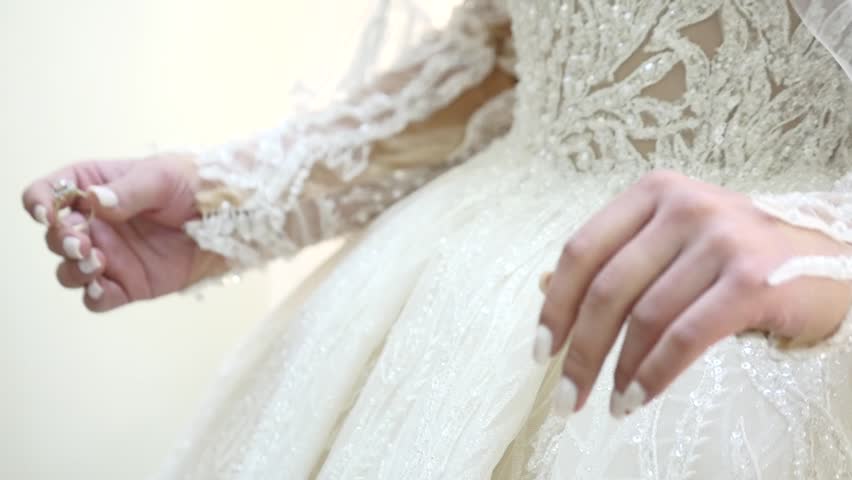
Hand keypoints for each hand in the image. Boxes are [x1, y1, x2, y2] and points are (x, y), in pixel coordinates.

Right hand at [22, 152, 224, 311]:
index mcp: (95, 187)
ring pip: (70, 270)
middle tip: (84, 241)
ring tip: (97, 261)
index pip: (48, 193)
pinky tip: (103, 286)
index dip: (39, 203)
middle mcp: (96, 223)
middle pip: (55, 236)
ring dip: (73, 269)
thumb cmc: (196, 185)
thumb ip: (128, 190)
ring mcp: (111, 255)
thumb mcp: (162, 177)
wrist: (233, 216)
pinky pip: (98, 298)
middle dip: (61, 240)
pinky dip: (93, 296)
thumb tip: (94, 201)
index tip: (49, 215)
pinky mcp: (129, 284)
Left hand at [535, 170, 851, 417]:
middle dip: (579, 351)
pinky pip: (685, 337)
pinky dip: (654, 374)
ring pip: (644, 316)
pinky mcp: (752, 279)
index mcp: (654, 192)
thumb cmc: (739, 255)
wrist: (833, 259)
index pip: (581, 250)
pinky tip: (638, 397)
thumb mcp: (672, 241)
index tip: (541, 349)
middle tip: (566, 395)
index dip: (554, 304)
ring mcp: (721, 239)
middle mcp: (684, 206)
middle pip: (606, 288)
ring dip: (617, 370)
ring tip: (609, 403)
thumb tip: (543, 288)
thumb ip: (615, 259)